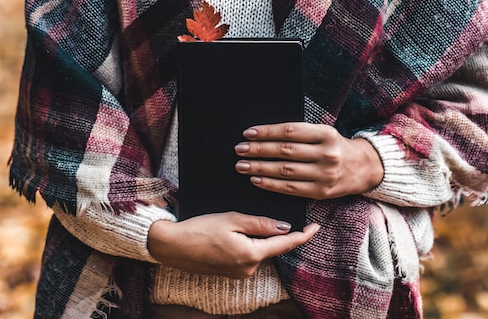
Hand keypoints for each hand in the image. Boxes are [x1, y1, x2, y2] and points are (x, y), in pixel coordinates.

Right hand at [147, 212, 318, 278]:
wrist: (172, 246)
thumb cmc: (199, 229)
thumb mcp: (233, 219)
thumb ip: (261, 224)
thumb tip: (285, 227)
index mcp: (251, 254)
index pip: (285, 244)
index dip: (303, 235)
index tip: (316, 226)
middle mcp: (249, 269)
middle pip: (272, 247)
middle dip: (271, 231)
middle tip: (252, 215)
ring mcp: (240, 273)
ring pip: (260, 250)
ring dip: (257, 236)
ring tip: (233, 224)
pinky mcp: (232, 272)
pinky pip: (249, 255)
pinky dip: (248, 243)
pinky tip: (232, 233)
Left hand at [234, 122, 383, 199]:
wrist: (363, 167)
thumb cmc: (335, 147)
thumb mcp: (324, 133)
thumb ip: (300, 134)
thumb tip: (264, 135)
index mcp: (326, 134)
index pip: (290, 131)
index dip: (267, 132)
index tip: (248, 133)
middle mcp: (326, 154)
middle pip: (285, 151)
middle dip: (259, 150)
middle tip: (239, 149)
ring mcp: (324, 174)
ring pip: (285, 171)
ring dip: (260, 168)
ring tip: (242, 165)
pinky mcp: (321, 192)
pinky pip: (290, 189)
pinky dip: (270, 184)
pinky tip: (256, 180)